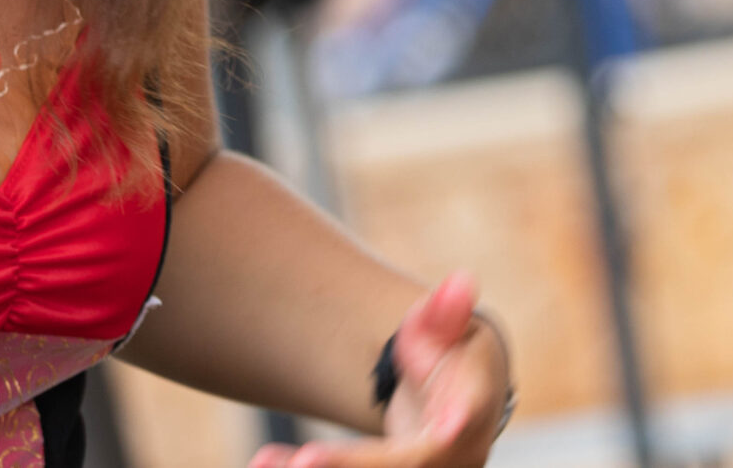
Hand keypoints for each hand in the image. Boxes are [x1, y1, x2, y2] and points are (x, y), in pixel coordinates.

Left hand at [249, 272, 512, 467]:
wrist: (449, 402)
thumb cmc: (446, 355)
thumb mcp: (449, 330)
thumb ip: (447, 312)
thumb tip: (458, 283)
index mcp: (468, 416)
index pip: (463, 423)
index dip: (454, 424)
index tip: (447, 429)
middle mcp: (451, 459)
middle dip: (353, 466)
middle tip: (303, 460)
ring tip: (263, 462)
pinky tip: (264, 464)